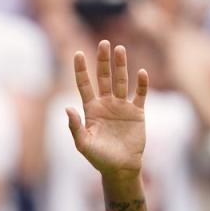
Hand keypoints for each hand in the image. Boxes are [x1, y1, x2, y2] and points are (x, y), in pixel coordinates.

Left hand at [66, 40, 148, 180]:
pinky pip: (140, 94)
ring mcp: (122, 107)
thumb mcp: (83, 144)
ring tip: (120, 49)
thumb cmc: (99, 158)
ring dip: (121, 66)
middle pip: (103, 77)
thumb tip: (67, 108)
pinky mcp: (137, 113)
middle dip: (103, 61)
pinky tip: (141, 72)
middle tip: (104, 43)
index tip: (77, 53)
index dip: (81, 69)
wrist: (120, 168)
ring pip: (122, 81)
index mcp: (91, 109)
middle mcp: (106, 104)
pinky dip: (142, 84)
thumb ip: (75, 126)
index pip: (84, 84)